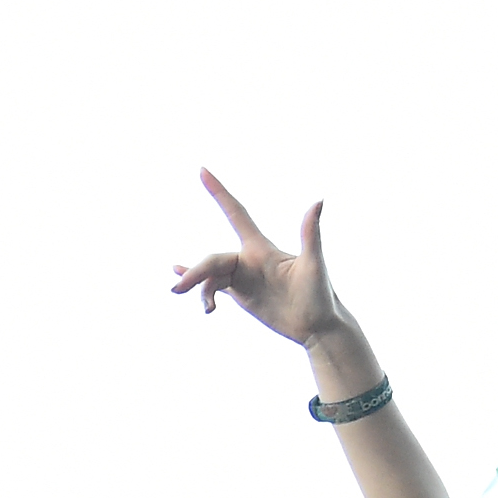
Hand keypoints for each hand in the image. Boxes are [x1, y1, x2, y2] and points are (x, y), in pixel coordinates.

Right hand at [170, 170, 351, 347]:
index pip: (236, 212)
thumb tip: (319, 200)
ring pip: (210, 276)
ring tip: (205, 309)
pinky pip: (213, 285)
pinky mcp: (241, 294)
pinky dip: (197, 281)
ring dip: (198, 288)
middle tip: (178, 290)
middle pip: (213, 259)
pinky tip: (177, 272)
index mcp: (261, 248)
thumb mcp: (314, 264)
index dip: (219, 192)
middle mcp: (249, 259)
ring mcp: (243, 277)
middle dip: (196, 272)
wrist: (317, 326)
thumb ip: (310, 233)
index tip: (202, 171)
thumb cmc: (320, 295)